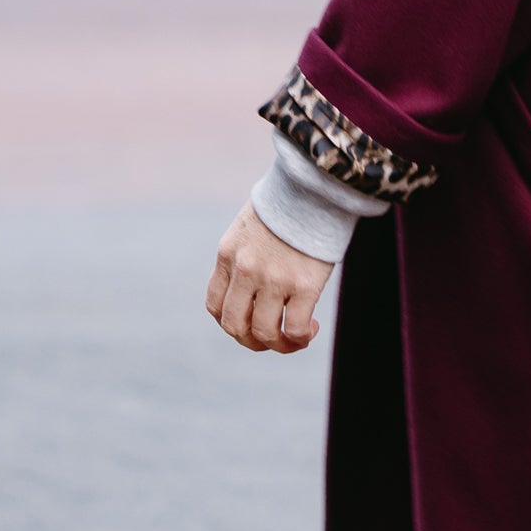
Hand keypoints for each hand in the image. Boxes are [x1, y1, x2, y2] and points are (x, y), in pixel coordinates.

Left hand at [205, 200, 332, 354]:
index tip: (250, 322)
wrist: (316, 185)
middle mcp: (245, 270)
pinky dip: (300, 337)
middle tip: (272, 339)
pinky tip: (312, 328)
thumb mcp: (252, 226)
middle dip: (252, 341)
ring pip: (263, 333)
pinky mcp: (303, 285)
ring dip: (279, 345)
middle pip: (234, 325)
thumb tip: (254, 284)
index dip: (231, 323)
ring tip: (296, 338)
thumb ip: (246, 255)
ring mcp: (272, 279)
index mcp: (228, 254)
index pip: (215, 305)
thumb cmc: (289, 204)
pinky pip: (293, 328)